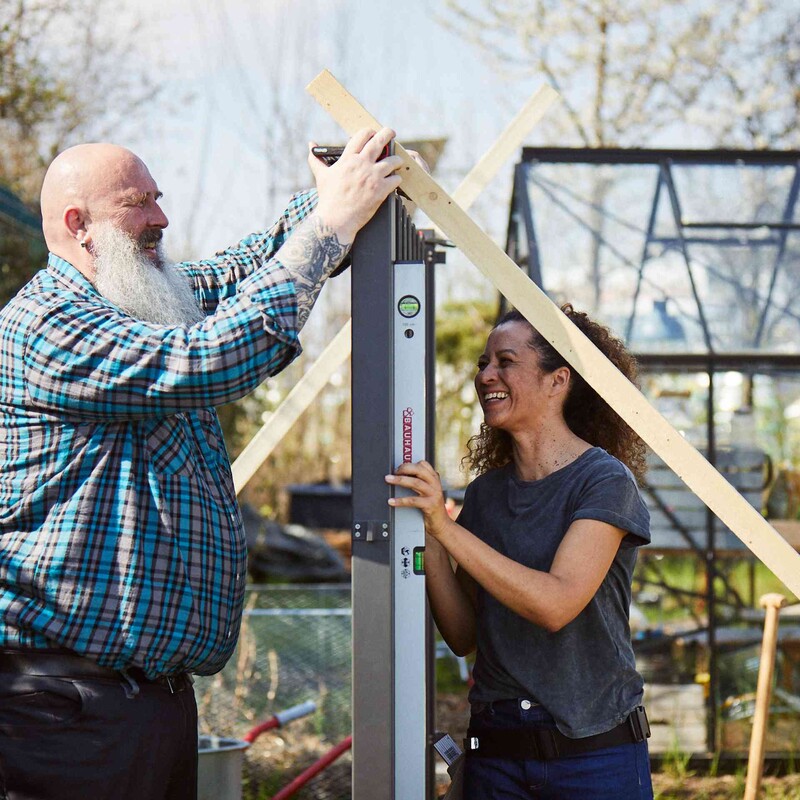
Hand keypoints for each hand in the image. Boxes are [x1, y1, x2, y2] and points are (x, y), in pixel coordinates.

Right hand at [308, 127, 402, 243]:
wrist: (336, 220)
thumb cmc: (328, 199)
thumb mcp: (321, 175)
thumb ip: (316, 158)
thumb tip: (310, 144)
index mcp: (348, 159)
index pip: (361, 136)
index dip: (370, 131)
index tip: (374, 132)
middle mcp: (361, 164)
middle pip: (379, 142)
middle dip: (388, 134)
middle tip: (391, 133)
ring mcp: (373, 177)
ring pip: (392, 160)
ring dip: (396, 159)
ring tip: (398, 161)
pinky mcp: (381, 190)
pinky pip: (396, 179)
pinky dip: (397, 178)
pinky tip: (396, 180)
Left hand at [385, 460, 450, 538]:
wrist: (441, 524)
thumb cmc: (431, 507)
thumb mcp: (428, 491)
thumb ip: (419, 483)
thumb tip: (400, 476)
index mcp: (434, 479)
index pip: (424, 464)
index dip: (410, 463)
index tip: (398, 467)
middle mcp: (435, 485)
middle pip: (420, 470)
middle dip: (404, 468)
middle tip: (393, 472)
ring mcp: (434, 495)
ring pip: (416, 483)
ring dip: (400, 480)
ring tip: (388, 480)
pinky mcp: (430, 505)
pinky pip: (413, 501)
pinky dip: (400, 500)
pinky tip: (392, 501)